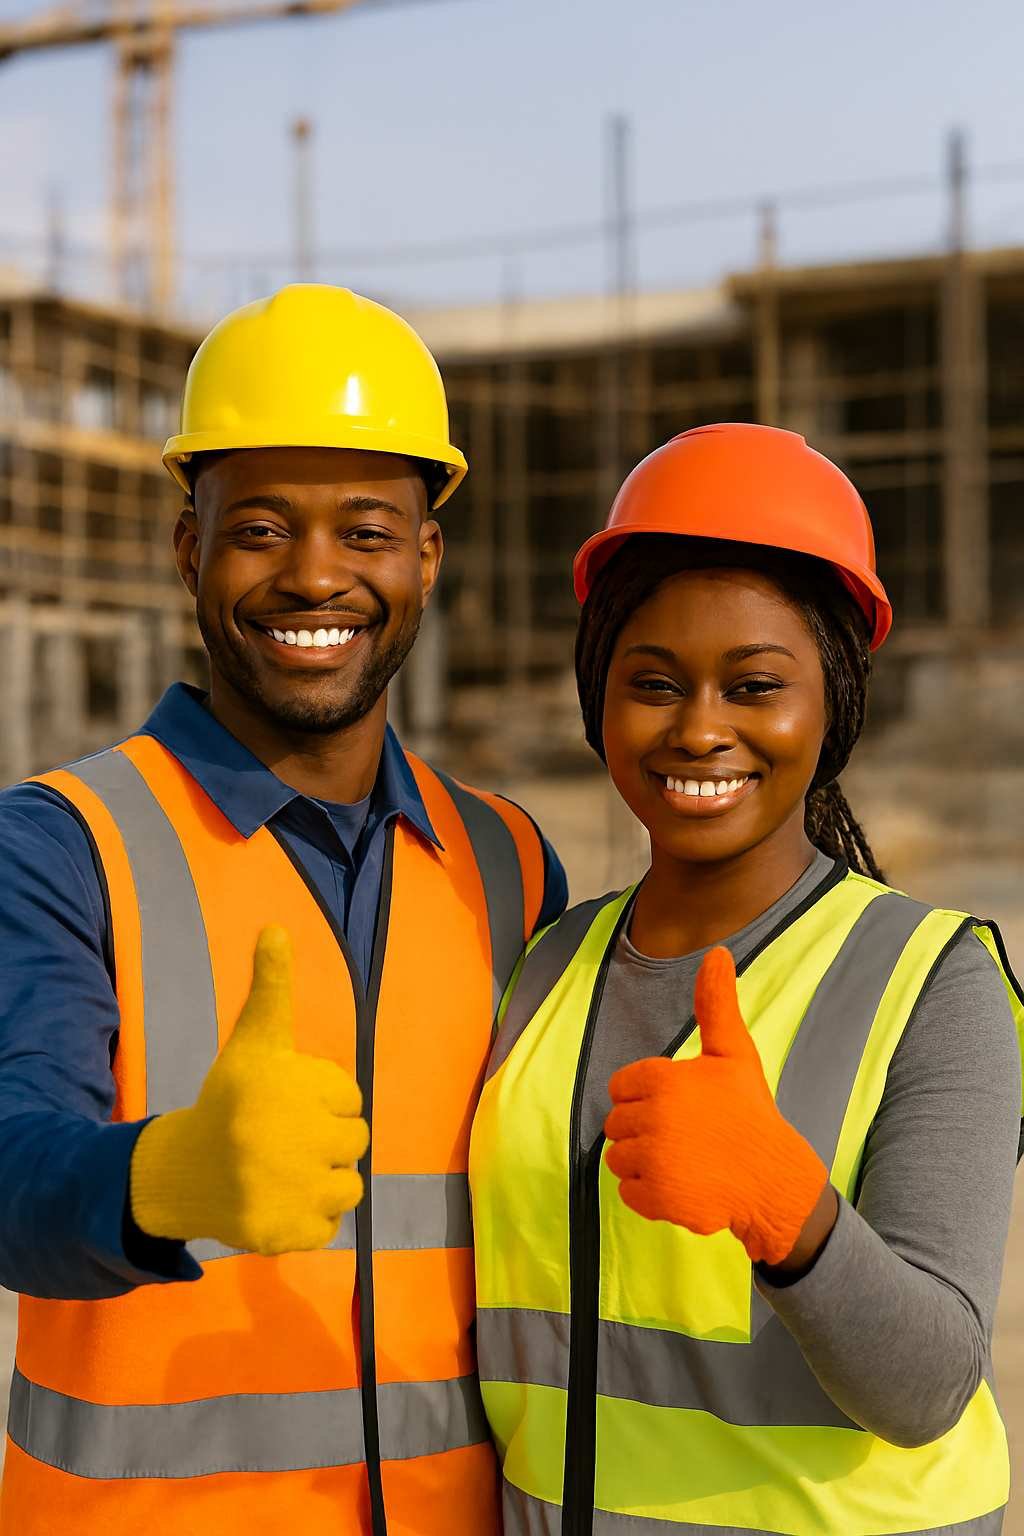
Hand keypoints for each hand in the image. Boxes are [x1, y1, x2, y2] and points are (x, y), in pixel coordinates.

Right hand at [130, 925, 368, 1255]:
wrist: (182, 1170)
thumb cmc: (231, 1100)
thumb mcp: (254, 1040)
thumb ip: (271, 988)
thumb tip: (276, 928)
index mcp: (283, 1087)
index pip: (349, 1096)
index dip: (322, 1099)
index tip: (286, 1102)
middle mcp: (287, 1138)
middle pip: (354, 1141)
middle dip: (326, 1139)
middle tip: (285, 1140)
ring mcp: (286, 1191)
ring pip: (350, 1186)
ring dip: (326, 1180)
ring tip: (286, 1170)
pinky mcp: (284, 1234)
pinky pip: (330, 1227)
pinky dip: (311, 1219)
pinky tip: (278, 1200)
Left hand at [604, 946, 828, 1265]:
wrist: (774, 1179)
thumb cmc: (750, 1111)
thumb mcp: (733, 1053)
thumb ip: (716, 1004)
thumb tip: (718, 952)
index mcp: (662, 1079)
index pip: (622, 1087)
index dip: (646, 1095)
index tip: (678, 1105)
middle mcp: (652, 1118)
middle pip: (617, 1123)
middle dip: (644, 1128)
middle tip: (685, 1134)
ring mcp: (652, 1161)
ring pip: (618, 1158)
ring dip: (643, 1162)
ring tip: (682, 1159)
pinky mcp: (654, 1198)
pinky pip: (627, 1192)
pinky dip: (648, 1193)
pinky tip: (681, 1184)